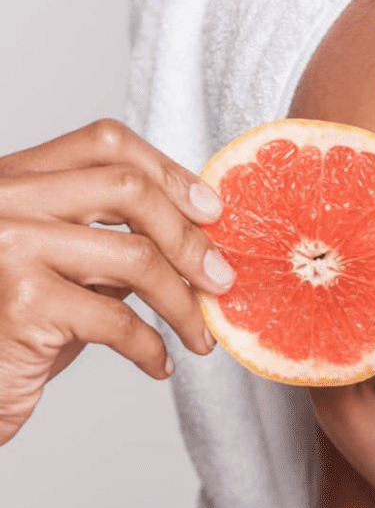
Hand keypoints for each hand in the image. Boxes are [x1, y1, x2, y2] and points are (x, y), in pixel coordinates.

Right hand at [0, 118, 235, 445]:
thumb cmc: (11, 331)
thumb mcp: (62, 269)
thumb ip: (108, 240)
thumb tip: (198, 236)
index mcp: (15, 179)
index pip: (105, 142)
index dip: (170, 173)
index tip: (211, 212)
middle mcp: (5, 199)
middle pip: (129, 189)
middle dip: (190, 240)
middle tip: (221, 282)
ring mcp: (8, 246)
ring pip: (137, 257)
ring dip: (184, 304)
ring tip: (201, 336)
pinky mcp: (24, 304)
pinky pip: (120, 321)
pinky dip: (153, 348)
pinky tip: (158, 365)